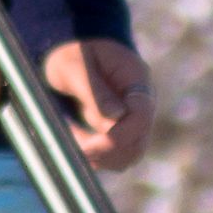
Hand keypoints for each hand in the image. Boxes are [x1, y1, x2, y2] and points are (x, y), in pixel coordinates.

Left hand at [42, 37, 153, 169]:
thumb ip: (94, 91)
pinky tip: (75, 145)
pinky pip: (117, 157)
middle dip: (106, 151)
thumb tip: (117, 117)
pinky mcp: (123, 131)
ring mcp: (135, 118)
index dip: (118, 136)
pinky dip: (97, 158)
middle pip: (138, 141)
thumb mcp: (74, 66)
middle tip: (73, 146)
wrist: (70, 54)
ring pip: (129, 155)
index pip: (141, 115)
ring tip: (71, 141)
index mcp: (136, 77)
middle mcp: (142, 101)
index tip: (87, 145)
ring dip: (100, 158)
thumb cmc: (70, 55)